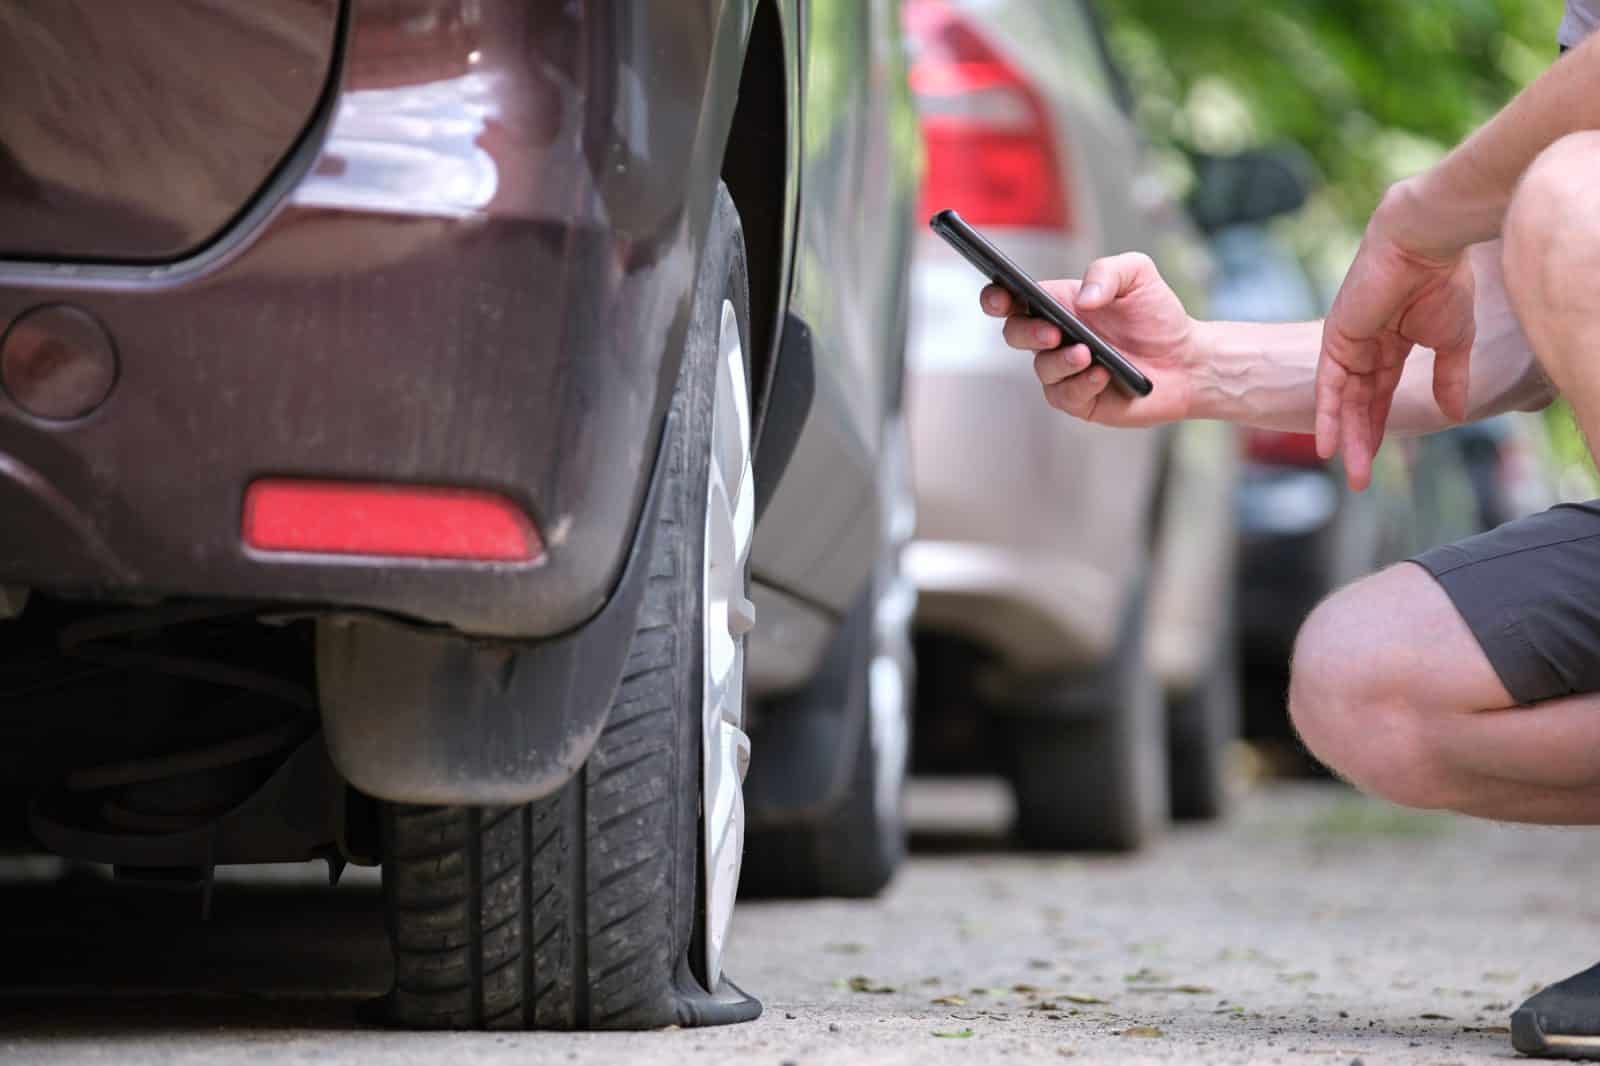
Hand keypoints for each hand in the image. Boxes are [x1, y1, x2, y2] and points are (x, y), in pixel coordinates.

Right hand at [981, 252, 1200, 426]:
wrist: (1186, 359)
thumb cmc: (1157, 316)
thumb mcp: (1138, 275)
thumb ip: (1107, 271)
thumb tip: (1083, 297)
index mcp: (1058, 305)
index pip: (1012, 300)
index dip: (996, 297)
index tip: (1001, 296)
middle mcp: (1054, 338)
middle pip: (1015, 333)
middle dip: (1027, 332)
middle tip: (1053, 331)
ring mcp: (1064, 371)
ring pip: (1041, 368)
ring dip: (1061, 361)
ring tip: (1087, 354)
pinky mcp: (1079, 400)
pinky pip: (1066, 395)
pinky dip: (1082, 384)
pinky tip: (1103, 374)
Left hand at [1317, 184, 1475, 489]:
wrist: (1424, 245)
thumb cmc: (1443, 283)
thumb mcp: (1453, 341)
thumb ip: (1449, 377)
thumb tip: (1455, 414)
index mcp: (1393, 345)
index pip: (1381, 395)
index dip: (1379, 425)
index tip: (1378, 459)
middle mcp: (1366, 348)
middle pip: (1360, 405)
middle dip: (1361, 442)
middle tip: (1361, 480)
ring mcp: (1348, 345)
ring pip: (1345, 402)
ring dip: (1347, 438)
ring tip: (1354, 473)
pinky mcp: (1337, 340)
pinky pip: (1329, 386)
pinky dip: (1327, 415)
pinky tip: (1327, 445)